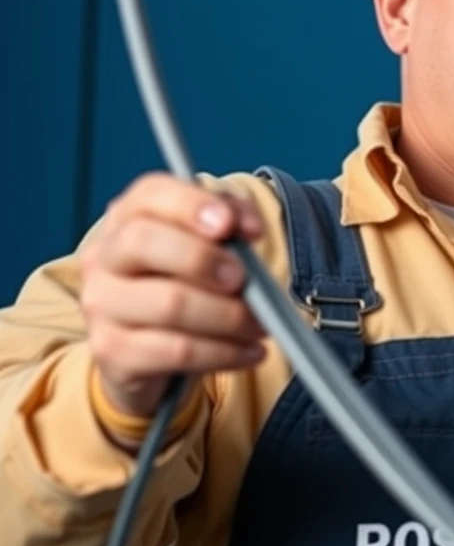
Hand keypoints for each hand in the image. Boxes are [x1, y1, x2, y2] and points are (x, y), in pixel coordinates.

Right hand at [79, 172, 265, 419]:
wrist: (147, 348)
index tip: (228, 225)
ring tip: (260, 325)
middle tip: (242, 280)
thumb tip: (249, 228)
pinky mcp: (113, 350)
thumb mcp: (209, 243)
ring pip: (169, 304)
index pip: (150, 194)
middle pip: (143, 242)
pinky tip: (249, 352)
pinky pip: (177, 352)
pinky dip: (224, 352)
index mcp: (129, 216)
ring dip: (229, 316)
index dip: (192, 205)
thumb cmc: (184, 282)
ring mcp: (102, 305)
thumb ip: (232, 220)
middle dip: (202, 259)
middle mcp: (106, 256)